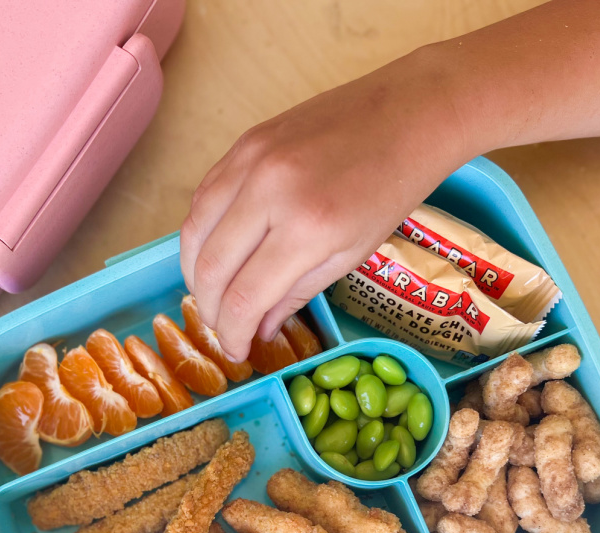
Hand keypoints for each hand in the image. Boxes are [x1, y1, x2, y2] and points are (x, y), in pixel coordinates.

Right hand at [180, 49, 473, 362]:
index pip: (244, 297)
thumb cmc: (391, 187)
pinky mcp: (243, 142)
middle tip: (220, 328)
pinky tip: (214, 253)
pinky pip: (203, 197)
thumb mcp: (351, 254)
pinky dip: (201, 233)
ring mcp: (249, 160)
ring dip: (195, 273)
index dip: (232, 333)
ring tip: (212, 295)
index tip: (235, 351)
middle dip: (209, 310)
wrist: (407, 113)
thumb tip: (256, 329)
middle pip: (210, 268)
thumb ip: (295, 294)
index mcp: (307, 227)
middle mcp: (268, 191)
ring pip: (193, 231)